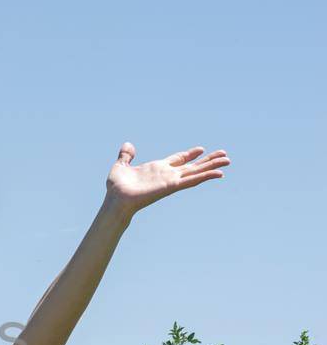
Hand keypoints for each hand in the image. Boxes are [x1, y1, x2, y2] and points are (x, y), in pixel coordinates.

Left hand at [106, 142, 229, 217]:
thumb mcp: (121, 166)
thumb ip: (126, 156)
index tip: (201, 149)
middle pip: (192, 166)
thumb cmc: (117, 188)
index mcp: (157, 169)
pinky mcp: (171, 186)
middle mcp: (167, 174)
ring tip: (228, 161)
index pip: (178, 160)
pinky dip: (205, 176)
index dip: (189, 154)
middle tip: (224, 154)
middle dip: (208, 160)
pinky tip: (218, 173)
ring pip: (196, 172)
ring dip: (212, 166)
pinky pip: (191, 180)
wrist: (116, 200)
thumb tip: (128, 145)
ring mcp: (171, 181)